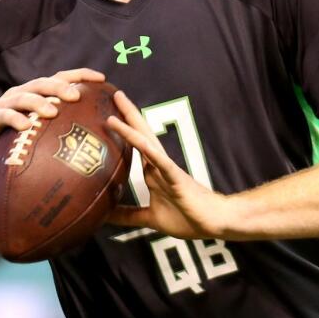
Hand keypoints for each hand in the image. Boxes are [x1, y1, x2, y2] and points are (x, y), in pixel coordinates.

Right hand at [0, 68, 105, 164]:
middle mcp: (21, 93)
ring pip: (25, 97)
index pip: (60, 78)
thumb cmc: (8, 137)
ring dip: (40, 102)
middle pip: (44, 83)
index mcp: (35, 93)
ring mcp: (6, 104)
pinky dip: (16, 119)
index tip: (102, 79)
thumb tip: (89, 136)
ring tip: (54, 112)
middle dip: (61, 87)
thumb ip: (55, 128)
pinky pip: (5, 116)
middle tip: (76, 97)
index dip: (80, 75)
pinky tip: (26, 126)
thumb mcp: (34, 130)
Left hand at [104, 90, 232, 239]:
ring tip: (115, 111)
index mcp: (153, 171)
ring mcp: (167, 169)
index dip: (122, 129)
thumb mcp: (150, 218)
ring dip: (131, 127)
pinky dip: (148, 150)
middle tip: (114, 94)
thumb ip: (128, 215)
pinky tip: (137, 139)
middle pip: (140, 134)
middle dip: (127, 115)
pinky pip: (160, 161)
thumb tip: (104, 216)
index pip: (134, 145)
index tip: (106, 113)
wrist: (214, 223)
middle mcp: (158, 165)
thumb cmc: (187, 218)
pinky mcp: (176, 178)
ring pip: (147, 143)